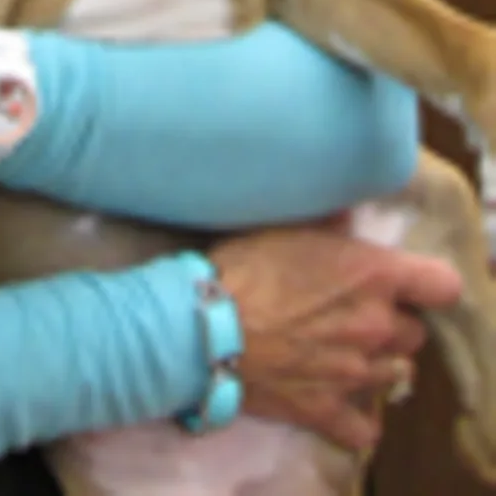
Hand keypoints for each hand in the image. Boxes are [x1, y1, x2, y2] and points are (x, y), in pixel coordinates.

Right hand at [211, 220, 461, 453]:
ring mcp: (358, 373)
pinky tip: (340, 400)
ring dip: (377, 363)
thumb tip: (347, 219)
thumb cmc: (244, 266)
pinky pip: (366, 429)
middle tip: (356, 315)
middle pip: (414, 331)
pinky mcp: (330, 410)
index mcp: (373, 276)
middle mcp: (377, 326)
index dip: (425, 284)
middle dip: (391, 323)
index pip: (442, 285)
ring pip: (397, 375)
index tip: (403, 283)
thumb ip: (329, 224)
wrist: (205, 325)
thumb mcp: (286, 227)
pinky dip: (357, 418)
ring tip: (346, 354)